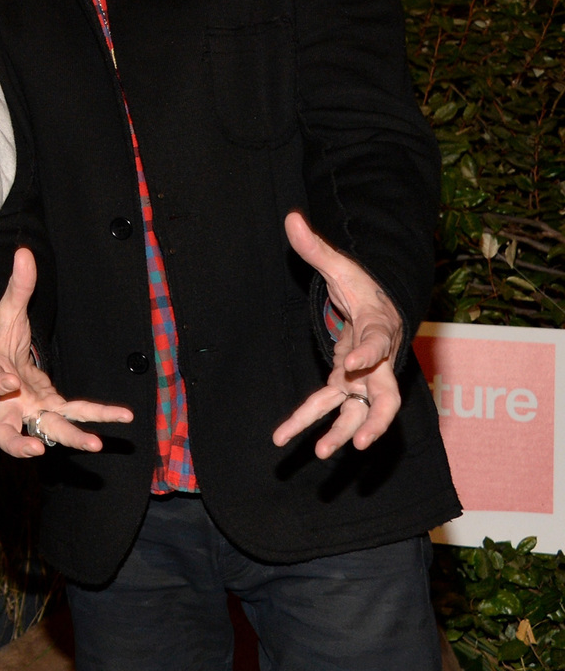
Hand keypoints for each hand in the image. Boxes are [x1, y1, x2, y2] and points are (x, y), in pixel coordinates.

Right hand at [0, 248, 133, 457]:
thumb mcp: (7, 312)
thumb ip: (18, 286)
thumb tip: (24, 253)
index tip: (7, 383)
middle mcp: (10, 402)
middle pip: (6, 431)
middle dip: (19, 445)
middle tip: (39, 451)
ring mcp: (32, 410)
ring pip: (47, 431)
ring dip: (71, 439)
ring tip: (96, 445)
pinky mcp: (52, 410)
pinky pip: (76, 414)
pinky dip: (98, 416)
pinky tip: (124, 417)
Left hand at [271, 211, 404, 457]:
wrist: (379, 309)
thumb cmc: (363, 288)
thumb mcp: (340, 266)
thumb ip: (315, 248)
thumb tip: (291, 218)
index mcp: (378, 327)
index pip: (377, 341)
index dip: (368, 352)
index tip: (354, 363)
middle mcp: (377, 361)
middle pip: (387, 396)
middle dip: (377, 420)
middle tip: (366, 443)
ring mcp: (364, 379)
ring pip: (359, 412)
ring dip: (341, 433)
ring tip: (318, 453)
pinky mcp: (347, 387)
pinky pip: (330, 408)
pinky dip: (308, 422)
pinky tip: (283, 438)